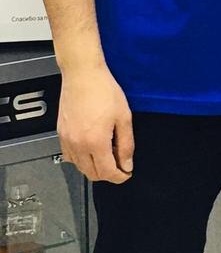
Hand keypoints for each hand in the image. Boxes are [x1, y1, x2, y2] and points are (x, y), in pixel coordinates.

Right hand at [58, 58, 134, 183]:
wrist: (82, 75)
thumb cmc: (103, 90)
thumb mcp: (124, 117)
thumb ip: (126, 144)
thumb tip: (127, 164)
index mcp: (95, 142)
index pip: (107, 172)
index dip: (120, 176)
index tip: (127, 173)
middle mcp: (78, 145)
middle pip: (92, 174)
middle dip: (108, 174)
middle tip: (120, 164)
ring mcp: (67, 140)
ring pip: (79, 167)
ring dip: (95, 167)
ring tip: (109, 153)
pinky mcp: (60, 134)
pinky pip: (69, 156)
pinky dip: (82, 159)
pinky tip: (92, 149)